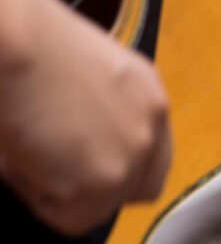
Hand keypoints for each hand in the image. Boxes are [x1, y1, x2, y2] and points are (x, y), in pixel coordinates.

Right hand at [0, 0, 170, 235]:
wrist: (21, 45)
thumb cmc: (40, 50)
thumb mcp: (96, 78)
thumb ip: (110, 114)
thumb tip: (86, 147)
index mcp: (151, 94)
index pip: (157, 155)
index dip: (124, 168)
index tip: (87, 167)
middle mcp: (153, 124)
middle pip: (144, 187)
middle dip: (103, 189)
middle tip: (59, 171)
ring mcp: (133, 155)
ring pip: (100, 204)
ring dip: (61, 189)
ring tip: (33, 147)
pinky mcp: (104, 182)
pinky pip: (67, 216)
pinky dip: (37, 196)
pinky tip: (25, 157)